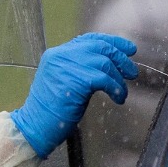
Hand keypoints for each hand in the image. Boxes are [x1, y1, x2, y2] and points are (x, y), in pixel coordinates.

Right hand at [11, 32, 138, 157]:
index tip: (128, 48)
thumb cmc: (51, 110)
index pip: (89, 40)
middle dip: (120, 58)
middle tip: (132, 72)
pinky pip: (104, 79)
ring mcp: (67, 66)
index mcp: (57, 54)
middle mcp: (61, 55)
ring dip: (118, 79)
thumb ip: (81, 69)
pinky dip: (116, 88)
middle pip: (100, 47)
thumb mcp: (65, 81)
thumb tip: (109, 65)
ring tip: (122, 92)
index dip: (112, 42)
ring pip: (104, 63)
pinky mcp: (75, 80)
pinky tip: (118, 97)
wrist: (35, 126)